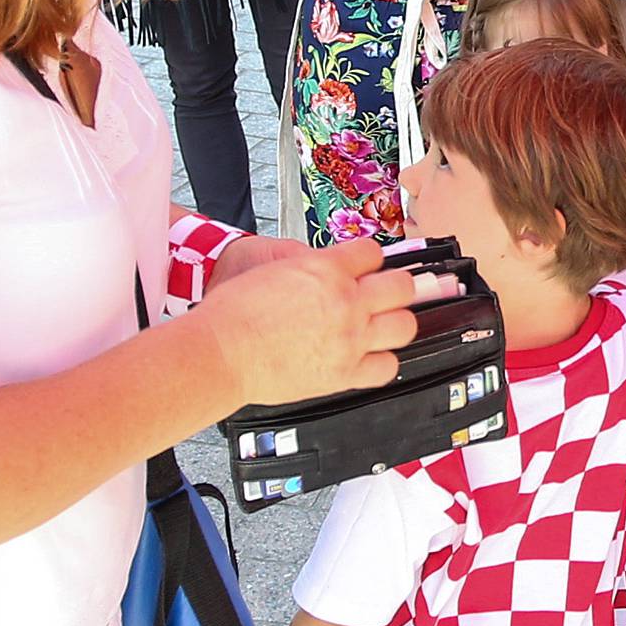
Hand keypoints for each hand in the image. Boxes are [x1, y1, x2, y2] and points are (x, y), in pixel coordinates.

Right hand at [202, 240, 452, 408]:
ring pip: (404, 325)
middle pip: (401, 286)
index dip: (368, 261)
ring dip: (395, 324)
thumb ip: (309, 266)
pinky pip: (387, 367)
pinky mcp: (345, 373)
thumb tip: (324, 268)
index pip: (372, 252)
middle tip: (384, 295)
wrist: (220, 351)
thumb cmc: (234, 312)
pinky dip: (381, 363)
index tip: (365, 269)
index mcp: (325, 268)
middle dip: (394, 288)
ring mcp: (350, 339)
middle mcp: (345, 301)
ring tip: (381, 326)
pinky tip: (368, 358)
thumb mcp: (272, 267)